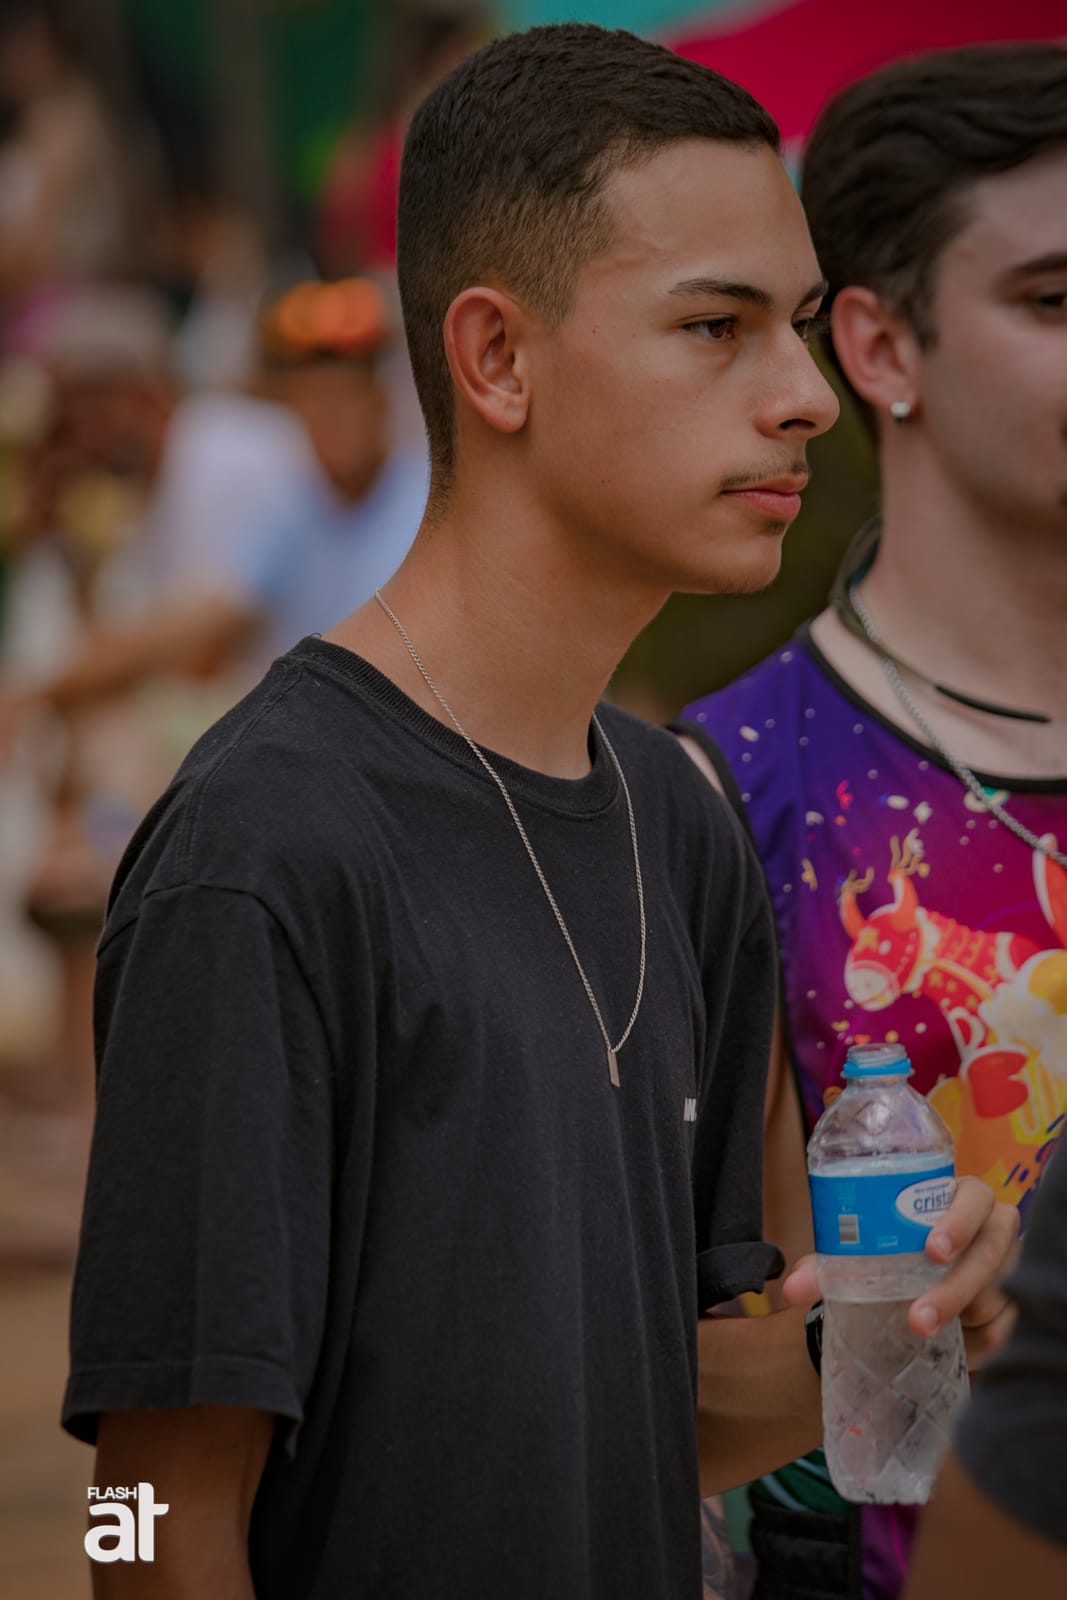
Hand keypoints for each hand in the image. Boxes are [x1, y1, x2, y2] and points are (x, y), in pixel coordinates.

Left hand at [781, 1176, 1019, 1369]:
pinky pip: (1005, 1328)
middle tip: (918, 1316)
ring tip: (922, 1331)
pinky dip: (978, 1343)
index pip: (974, 1197)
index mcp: (959, 1197)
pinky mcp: (1015, 1305)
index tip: (932, 1250)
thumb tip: (791, 1290)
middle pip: (992, 1250)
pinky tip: (954, 1348)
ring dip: (962, 1315)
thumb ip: (829, 1266)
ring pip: (999, 1293)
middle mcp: (992, 1227)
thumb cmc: (895, 1250)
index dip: (959, 1221)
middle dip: (956, 1287)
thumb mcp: (864, 1252)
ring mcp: (1009, 1267)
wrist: (920, 1280)